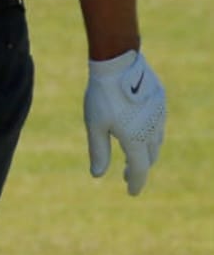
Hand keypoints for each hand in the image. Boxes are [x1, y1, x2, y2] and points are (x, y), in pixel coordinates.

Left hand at [84, 49, 164, 195]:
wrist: (118, 62)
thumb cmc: (102, 95)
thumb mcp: (95, 125)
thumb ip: (98, 151)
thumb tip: (98, 175)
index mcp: (136, 139)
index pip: (139, 169)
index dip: (135, 182)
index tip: (131, 192)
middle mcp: (152, 129)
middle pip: (149, 156)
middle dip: (139, 168)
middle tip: (125, 174)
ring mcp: (159, 114)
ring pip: (156, 140)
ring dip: (146, 151)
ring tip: (133, 154)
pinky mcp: (160, 100)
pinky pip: (158, 123)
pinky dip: (150, 134)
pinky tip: (139, 130)